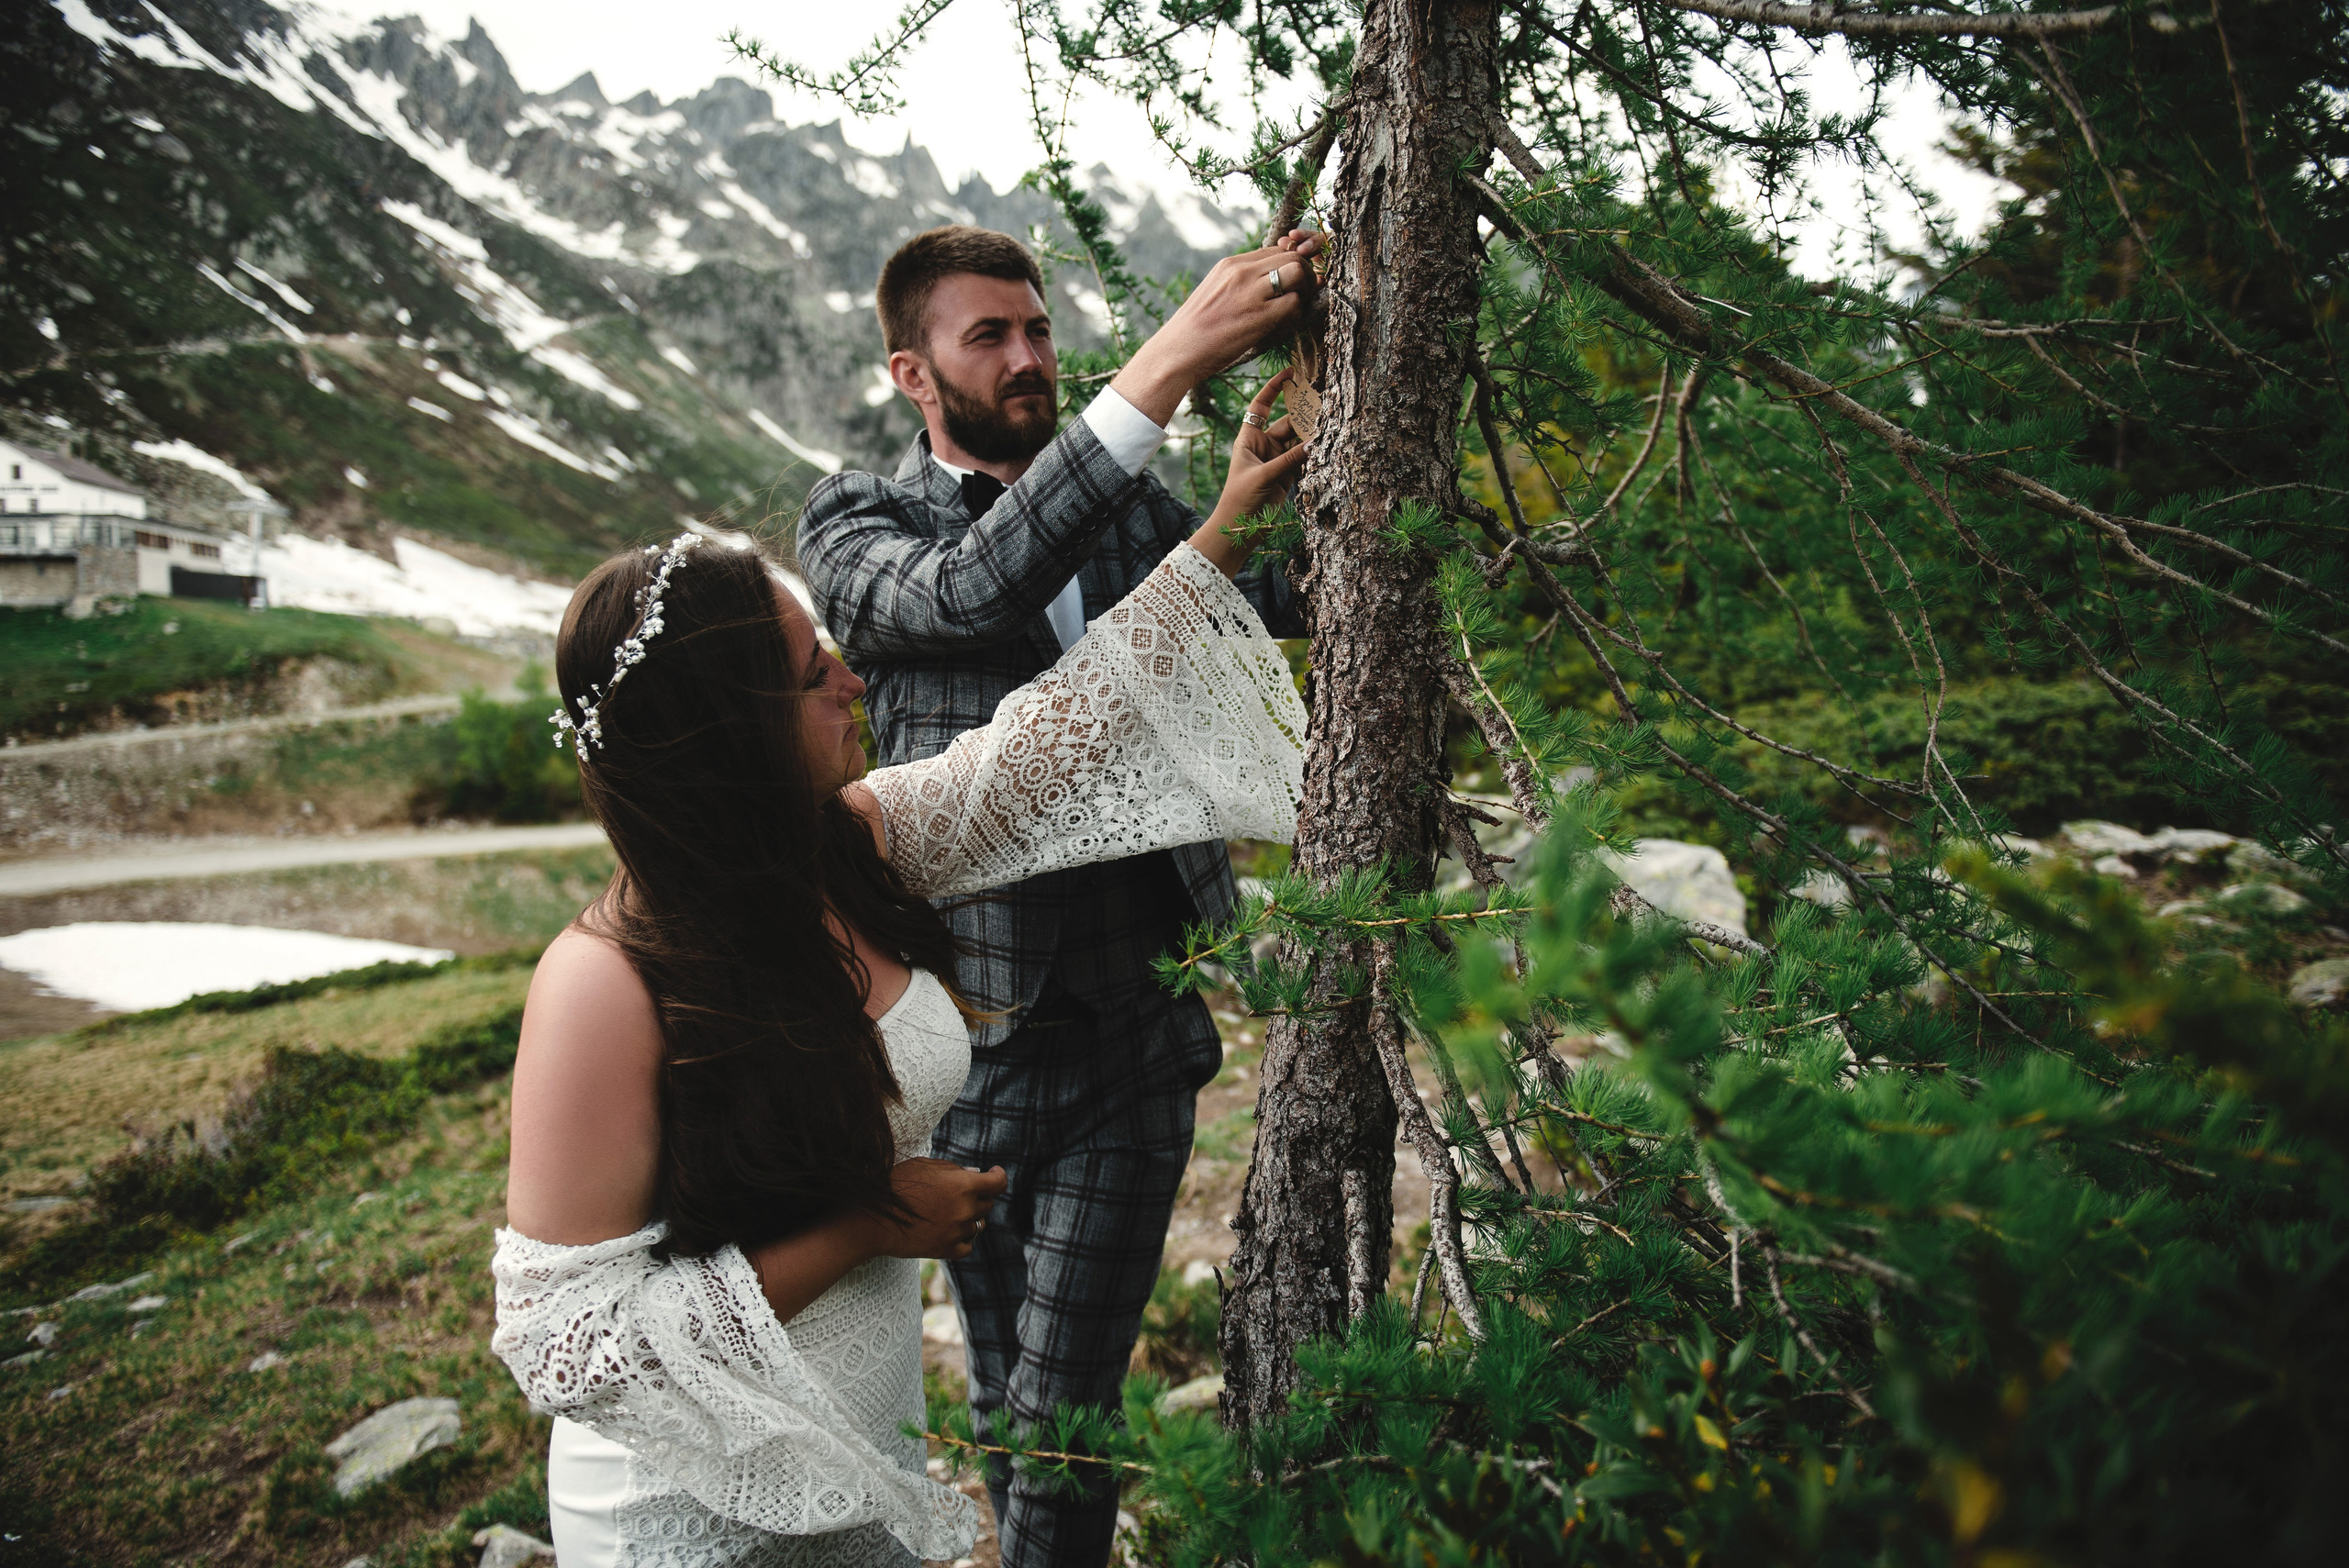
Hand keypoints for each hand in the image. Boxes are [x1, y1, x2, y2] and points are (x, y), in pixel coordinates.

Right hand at [868, 1158, 1006, 1259]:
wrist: (872, 1218)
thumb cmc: (895, 1184)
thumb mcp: (924, 1165)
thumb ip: (953, 1169)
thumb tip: (974, 1173)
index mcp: (963, 1185)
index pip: (998, 1183)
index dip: (999, 1176)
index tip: (995, 1172)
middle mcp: (965, 1209)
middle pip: (987, 1204)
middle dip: (978, 1196)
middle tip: (960, 1193)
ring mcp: (956, 1232)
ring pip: (978, 1225)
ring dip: (970, 1218)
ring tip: (950, 1213)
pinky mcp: (946, 1250)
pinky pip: (967, 1246)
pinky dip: (962, 1239)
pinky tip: (950, 1231)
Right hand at [1113, 230, 1324, 423]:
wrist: (1177, 352)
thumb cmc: (1195, 330)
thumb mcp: (1214, 293)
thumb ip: (1238, 284)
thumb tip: (1264, 285)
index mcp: (1230, 264)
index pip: (1275, 250)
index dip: (1289, 265)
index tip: (1290, 284)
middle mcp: (1241, 271)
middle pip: (1292, 256)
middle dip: (1305, 274)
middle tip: (1301, 295)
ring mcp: (1250, 292)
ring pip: (1297, 272)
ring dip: (1305, 290)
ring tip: (1295, 308)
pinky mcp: (1258, 316)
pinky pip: (1294, 304)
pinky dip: (1297, 314)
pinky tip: (1284, 325)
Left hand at [1188, 370, 1309, 576]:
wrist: (1239, 528)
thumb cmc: (1240, 498)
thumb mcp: (1263, 475)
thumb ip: (1289, 460)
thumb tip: (1314, 444)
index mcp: (1249, 438)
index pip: (1261, 405)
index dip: (1274, 388)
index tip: (1290, 373)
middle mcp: (1263, 445)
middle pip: (1287, 422)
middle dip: (1303, 415)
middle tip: (1324, 407)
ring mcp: (1277, 460)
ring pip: (1298, 441)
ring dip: (1311, 436)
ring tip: (1329, 428)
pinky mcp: (1287, 475)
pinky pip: (1303, 459)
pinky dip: (1313, 455)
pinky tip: (1326, 448)